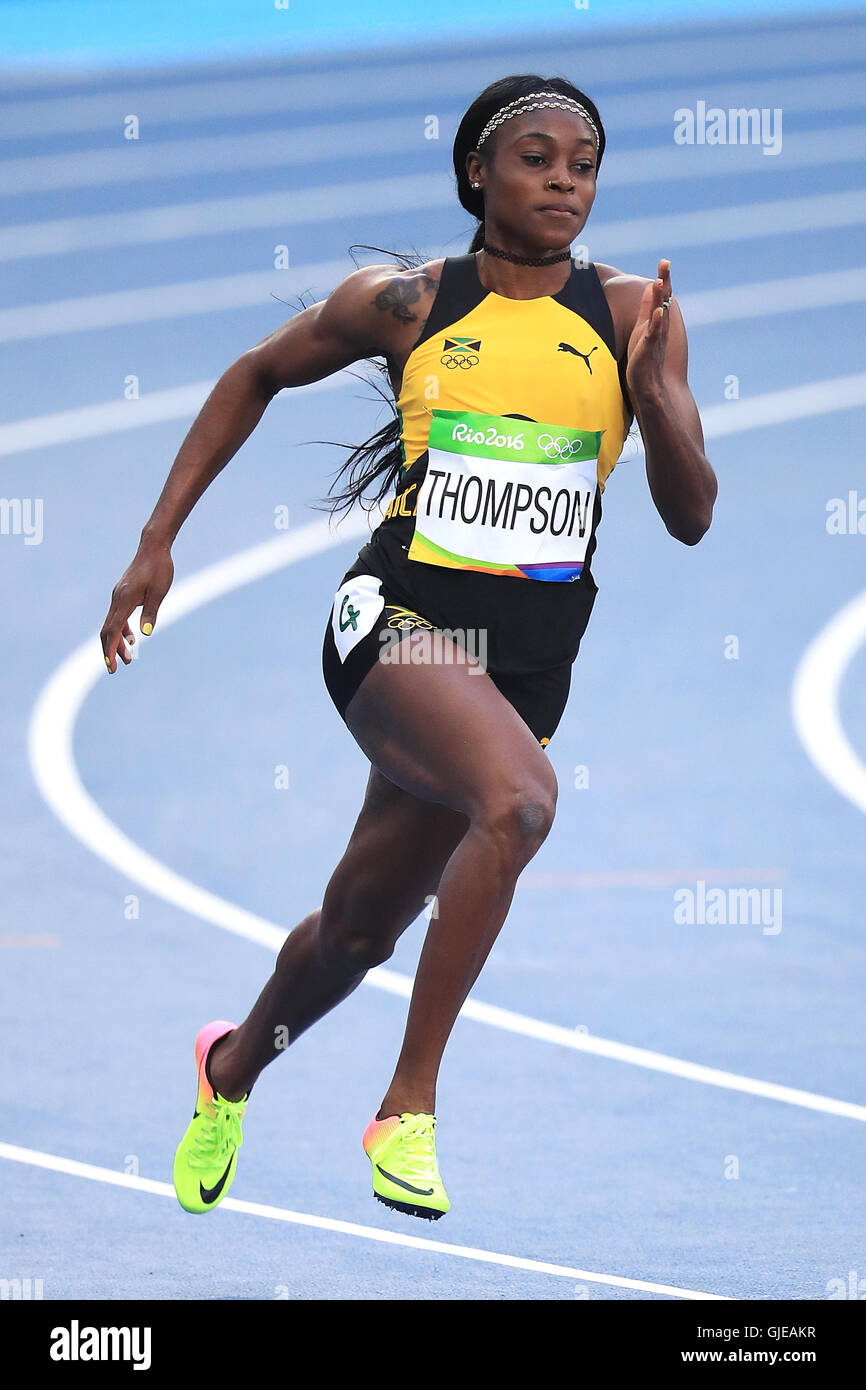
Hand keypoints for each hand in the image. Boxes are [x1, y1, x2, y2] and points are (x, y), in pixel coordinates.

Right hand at [100, 540, 173, 672]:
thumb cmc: (159, 568)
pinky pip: (118, 616)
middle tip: (115, 668)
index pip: (113, 630)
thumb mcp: (160, 592)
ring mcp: (118, 596)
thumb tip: (145, 634)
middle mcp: (117, 599)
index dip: (111, 649)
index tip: (111, 665)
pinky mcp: (123, 594)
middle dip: (110, 651)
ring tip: (128, 658)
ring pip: (112, 624)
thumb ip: (150, 612)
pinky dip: (122, 629)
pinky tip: (131, 638)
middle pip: (107, 631)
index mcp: (124, 600)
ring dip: (117, 642)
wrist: (153, 547)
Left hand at [625, 258, 672, 402]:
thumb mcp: (644, 327)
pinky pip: (654, 333)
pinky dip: (656, 322)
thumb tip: (651, 288)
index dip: (663, 279)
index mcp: (658, 321)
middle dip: (665, 281)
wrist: (649, 383)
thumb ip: (647, 308)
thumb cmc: (645, 356)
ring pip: (660, 313)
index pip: (663, 296)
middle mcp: (660, 326)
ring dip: (661, 297)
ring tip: (660, 281)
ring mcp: (656, 337)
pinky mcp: (649, 348)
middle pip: (664, 299)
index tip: (664, 262)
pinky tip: (657, 311)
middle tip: (665, 262)